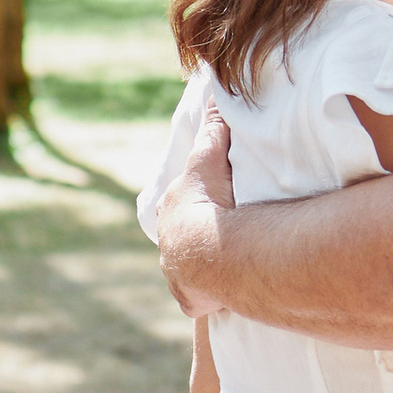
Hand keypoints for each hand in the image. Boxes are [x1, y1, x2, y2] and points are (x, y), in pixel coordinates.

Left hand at [156, 94, 235, 310]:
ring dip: (203, 270)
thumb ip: (215, 127)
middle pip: (181, 240)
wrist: (212, 249)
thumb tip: (215, 91)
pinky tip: (221, 299)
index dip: (192, 204)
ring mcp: (177, 274)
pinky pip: (198, 301)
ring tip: (225, 270)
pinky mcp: (190, 300)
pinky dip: (208, 299)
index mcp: (171, 210)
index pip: (178, 205)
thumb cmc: (211, 201)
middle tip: (220, 239)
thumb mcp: (211, 157)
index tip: (206, 206)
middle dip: (195, 240)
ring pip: (187, 270)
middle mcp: (168, 244)